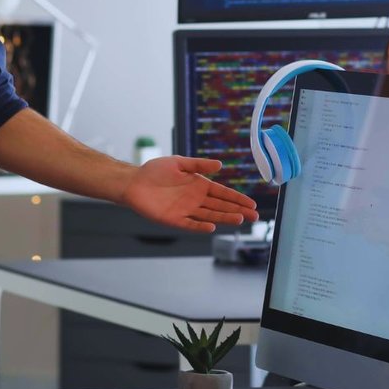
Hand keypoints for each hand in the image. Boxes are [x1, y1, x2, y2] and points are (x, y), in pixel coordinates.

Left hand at [121, 156, 257, 232]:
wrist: (134, 182)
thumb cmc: (155, 171)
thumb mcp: (180, 162)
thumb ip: (199, 165)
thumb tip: (220, 165)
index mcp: (199, 185)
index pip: (223, 193)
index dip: (237, 199)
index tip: (252, 204)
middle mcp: (195, 199)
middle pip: (221, 206)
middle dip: (238, 210)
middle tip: (255, 216)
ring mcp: (186, 210)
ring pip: (210, 215)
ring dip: (225, 217)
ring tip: (240, 220)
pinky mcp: (174, 219)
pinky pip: (190, 224)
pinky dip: (201, 225)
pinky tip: (213, 226)